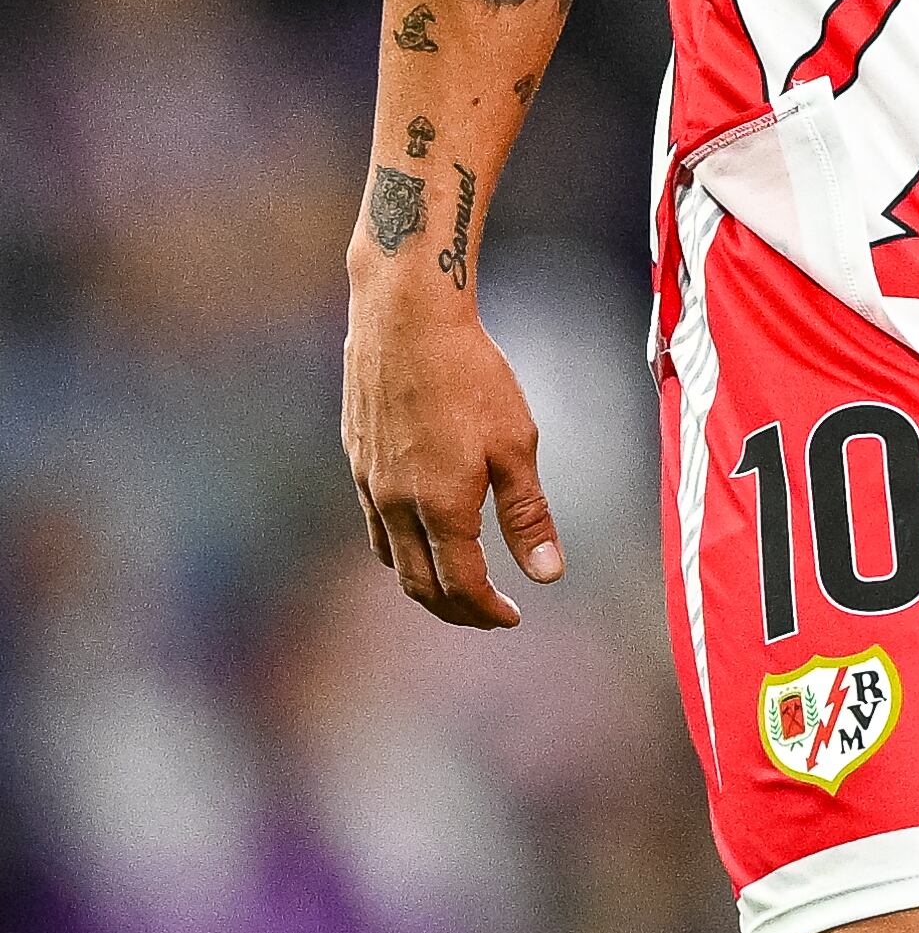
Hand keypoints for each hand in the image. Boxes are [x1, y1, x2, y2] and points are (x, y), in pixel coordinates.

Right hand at [342, 282, 563, 626]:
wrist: (406, 316)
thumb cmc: (469, 372)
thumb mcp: (515, 443)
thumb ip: (528, 514)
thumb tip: (548, 574)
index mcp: (440, 508)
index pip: (462, 586)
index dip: (487, 611)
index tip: (512, 616)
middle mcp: (395, 506)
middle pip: (420, 585)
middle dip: (456, 610)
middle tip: (487, 613)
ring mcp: (368, 484)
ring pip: (392, 559)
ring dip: (424, 584)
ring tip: (456, 584)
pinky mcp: (357, 458)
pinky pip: (374, 525)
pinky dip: (399, 548)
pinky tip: (420, 534)